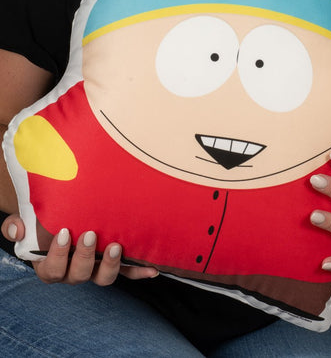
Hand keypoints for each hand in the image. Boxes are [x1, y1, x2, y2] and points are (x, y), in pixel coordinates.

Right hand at [1, 214, 158, 284]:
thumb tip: (17, 230)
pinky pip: (128, 272)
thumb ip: (15, 226)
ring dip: (111, 265)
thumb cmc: (44, 220)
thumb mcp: (27, 220)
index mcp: (51, 265)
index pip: (51, 271)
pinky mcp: (114, 263)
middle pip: (78, 276)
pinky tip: (153, 269)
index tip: (63, 233)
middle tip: (90, 234)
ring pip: (103, 278)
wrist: (64, 214)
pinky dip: (140, 272)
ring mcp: (95, 268)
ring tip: (116, 246)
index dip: (57, 256)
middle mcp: (74, 271)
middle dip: (84, 256)